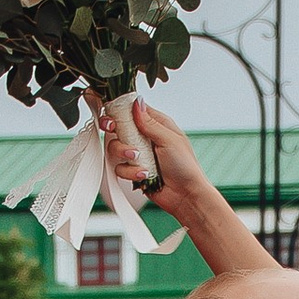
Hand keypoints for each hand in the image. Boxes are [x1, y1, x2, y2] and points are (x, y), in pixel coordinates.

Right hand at [108, 93, 267, 275]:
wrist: (185, 196)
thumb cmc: (185, 167)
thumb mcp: (169, 139)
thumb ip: (150, 122)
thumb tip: (137, 102)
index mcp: (156, 124)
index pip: (133, 110)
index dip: (120, 110)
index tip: (113, 113)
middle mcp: (145, 138)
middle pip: (118, 127)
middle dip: (114, 130)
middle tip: (113, 130)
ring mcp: (137, 154)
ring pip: (115, 147)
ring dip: (124, 153)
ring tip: (139, 160)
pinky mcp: (133, 171)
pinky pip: (120, 168)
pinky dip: (130, 172)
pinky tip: (144, 175)